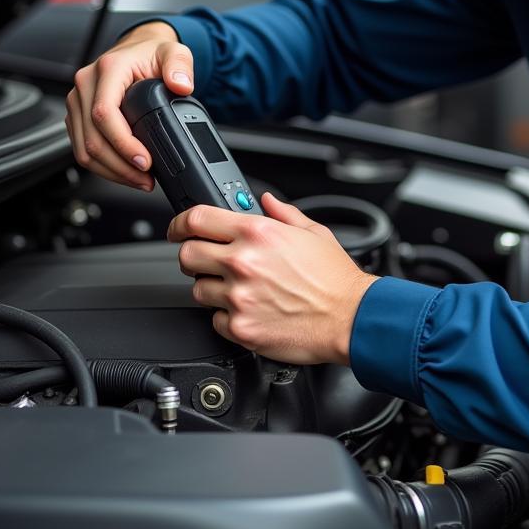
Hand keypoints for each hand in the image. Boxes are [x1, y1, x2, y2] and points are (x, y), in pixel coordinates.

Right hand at [66, 20, 193, 189]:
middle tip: (146, 179)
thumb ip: (180, 65)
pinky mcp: (77, 116)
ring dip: (111, 171)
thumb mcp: (174, 52)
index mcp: (108, 69)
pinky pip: (82, 149)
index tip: (145, 160)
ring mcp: (78, 102)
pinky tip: (125, 172)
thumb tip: (182, 84)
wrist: (138, 50)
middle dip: (120, 166)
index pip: (104, 113)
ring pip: (84, 149)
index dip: (123, 143)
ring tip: (139, 180)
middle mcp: (86, 85)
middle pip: (92, 138)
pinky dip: (104, 166)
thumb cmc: (151, 53)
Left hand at [169, 192, 379, 364]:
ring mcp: (239, 297)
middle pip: (187, 254)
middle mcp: (243, 262)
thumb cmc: (335, 279)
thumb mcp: (312, 232)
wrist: (350, 319)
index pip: (196, 219)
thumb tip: (266, 201)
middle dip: (194, 256)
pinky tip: (249, 310)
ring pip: (197, 289)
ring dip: (212, 288)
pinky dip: (226, 316)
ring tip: (240, 289)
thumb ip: (283, 213)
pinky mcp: (241, 327)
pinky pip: (215, 319)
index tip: (178, 229)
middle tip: (208, 261)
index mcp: (258, 233)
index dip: (179, 223)